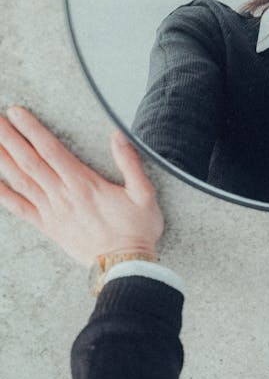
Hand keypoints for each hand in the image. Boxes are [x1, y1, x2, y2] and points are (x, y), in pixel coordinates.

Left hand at [0, 106, 163, 266]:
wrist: (125, 265)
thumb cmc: (136, 229)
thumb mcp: (144, 193)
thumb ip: (130, 162)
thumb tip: (119, 135)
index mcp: (84, 184)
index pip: (52, 150)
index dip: (32, 130)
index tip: (18, 114)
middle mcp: (63, 196)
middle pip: (30, 161)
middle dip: (10, 139)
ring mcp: (52, 212)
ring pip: (21, 182)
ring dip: (3, 160)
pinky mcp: (49, 227)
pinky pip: (20, 209)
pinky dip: (4, 196)